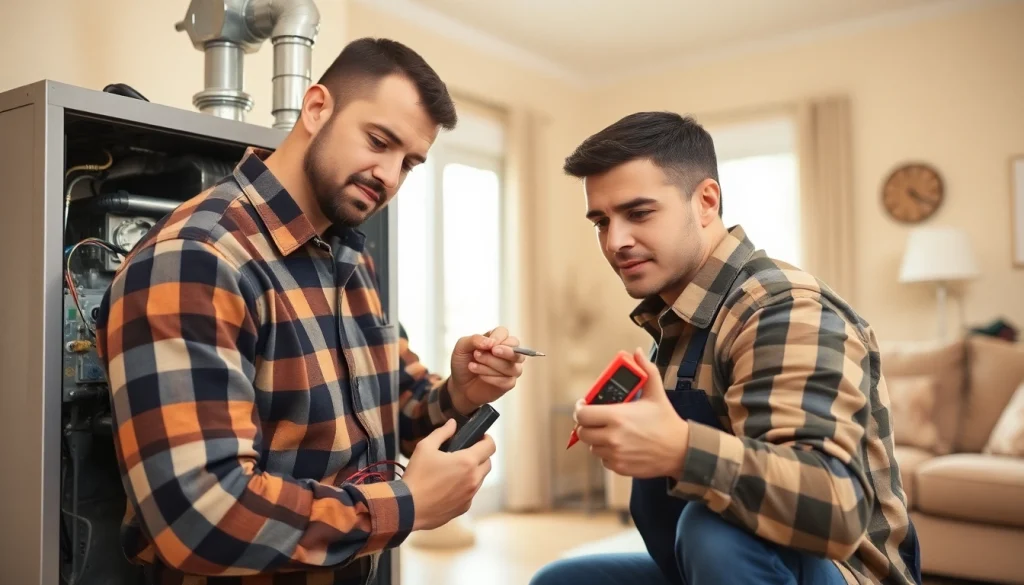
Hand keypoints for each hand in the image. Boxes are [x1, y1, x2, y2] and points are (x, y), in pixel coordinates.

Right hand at [403, 419, 494, 530]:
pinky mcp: (464, 508)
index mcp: (467, 461)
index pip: (490, 446)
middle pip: (488, 463)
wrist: (407, 508)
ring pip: (480, 479)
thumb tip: (453, 423)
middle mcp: (474, 479)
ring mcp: (470, 495)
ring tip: (454, 470)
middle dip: (481, 455)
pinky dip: (465, 488)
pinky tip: (448, 487)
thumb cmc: (417, 475)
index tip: (480, 437)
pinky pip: (470, 494)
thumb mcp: (425, 447)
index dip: (487, 439)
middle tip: (465, 453)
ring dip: (473, 472)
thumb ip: (442, 433)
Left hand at [449, 326, 525, 414]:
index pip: (504, 333)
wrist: (459, 384)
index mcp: (497, 339)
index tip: (487, 345)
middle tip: (486, 353)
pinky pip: (508, 381)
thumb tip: (491, 342)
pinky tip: (481, 376)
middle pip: (515, 350)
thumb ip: (475, 340)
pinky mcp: (508, 383)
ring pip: (512, 367)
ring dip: (492, 365)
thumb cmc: (463, 363)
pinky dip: (493, 378)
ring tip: (473, 366)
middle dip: (502, 352)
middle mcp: (507, 352)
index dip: (497, 338)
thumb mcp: (461, 347)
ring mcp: (510, 368)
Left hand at [574, 347, 689, 478]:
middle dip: (587, 424)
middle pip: (582, 432)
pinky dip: (607, 453)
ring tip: (610, 432)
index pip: (582, 414)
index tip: (585, 405)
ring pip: (592, 446)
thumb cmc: (666, 421)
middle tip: (596, 419)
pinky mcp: (619, 467)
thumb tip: (636, 352)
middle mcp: (612, 437)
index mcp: (617, 417)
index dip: (580, 409)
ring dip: (597, 439)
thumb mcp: (656, 393)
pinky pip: (603, 460)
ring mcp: (615, 454)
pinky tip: (620, 445)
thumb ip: (646, 370)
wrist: (681, 450)